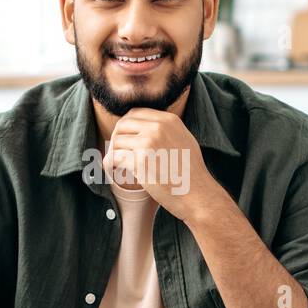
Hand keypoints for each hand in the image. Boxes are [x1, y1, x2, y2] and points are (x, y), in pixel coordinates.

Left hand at [102, 108, 231, 224]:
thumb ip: (167, 131)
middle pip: (122, 125)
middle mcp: (157, 128)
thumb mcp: (184, 140)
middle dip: (116, 138)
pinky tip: (113, 169)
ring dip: (113, 153)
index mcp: (168, 121)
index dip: (125, 126)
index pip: (135, 114)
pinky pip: (114, 158)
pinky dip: (110, 164)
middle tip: (117, 151)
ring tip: (116, 163)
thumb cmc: (191, 173)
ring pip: (116, 142)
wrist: (197, 194)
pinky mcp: (140, 162)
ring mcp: (148, 143)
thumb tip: (147, 129)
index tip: (124, 138)